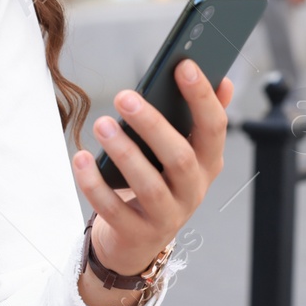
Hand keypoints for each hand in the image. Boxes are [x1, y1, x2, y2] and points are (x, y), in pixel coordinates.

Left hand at [71, 59, 233, 277]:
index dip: (202, 97)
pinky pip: (113, 209)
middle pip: (180, 158)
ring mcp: (167, 216)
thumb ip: (200, 118)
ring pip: (148, 185)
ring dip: (123, 152)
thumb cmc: (160, 182)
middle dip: (152, 125)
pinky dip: (95, 184)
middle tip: (123, 96)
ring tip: (101, 124)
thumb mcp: (184, 151)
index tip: (184, 65)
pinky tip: (81, 158)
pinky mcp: (136, 234)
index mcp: (208, 164)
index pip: (214, 128)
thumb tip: (223, 81)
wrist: (136, 240)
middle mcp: (193, 191)